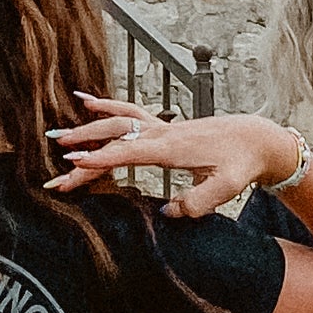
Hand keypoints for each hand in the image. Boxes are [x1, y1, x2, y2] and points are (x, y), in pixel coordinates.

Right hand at [48, 98, 292, 223]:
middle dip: (83, 149)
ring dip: (88, 127)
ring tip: (59, 133)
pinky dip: (105, 106)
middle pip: (115, 137)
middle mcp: (162, 133)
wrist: (255, 138)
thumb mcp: (227, 188)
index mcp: (172, 148)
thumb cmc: (241, 163)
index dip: (100, 160)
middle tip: (56, 165)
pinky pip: (128, 112)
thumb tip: (167, 211)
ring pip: (118, 121)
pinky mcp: (163, 127)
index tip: (73, 167)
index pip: (128, 153)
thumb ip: (198, 202)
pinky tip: (86, 102)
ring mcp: (161, 127)